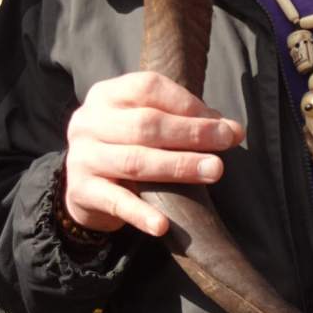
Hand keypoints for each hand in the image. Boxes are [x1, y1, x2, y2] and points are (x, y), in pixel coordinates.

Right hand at [65, 72, 244, 237]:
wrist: (84, 186)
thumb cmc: (125, 145)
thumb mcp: (144, 123)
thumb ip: (181, 120)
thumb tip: (230, 129)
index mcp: (106, 95)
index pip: (147, 88)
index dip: (186, 103)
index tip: (219, 121)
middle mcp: (89, 122)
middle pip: (145, 124)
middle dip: (191, 133)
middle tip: (226, 142)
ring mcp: (83, 157)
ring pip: (135, 161)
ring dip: (179, 166)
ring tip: (214, 170)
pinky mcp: (82, 191)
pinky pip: (116, 203)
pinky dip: (140, 214)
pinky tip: (163, 224)